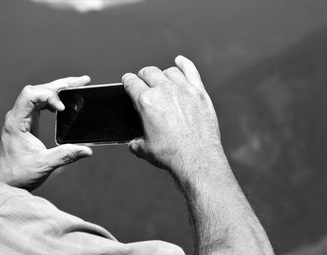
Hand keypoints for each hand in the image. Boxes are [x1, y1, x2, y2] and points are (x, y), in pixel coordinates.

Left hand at [0, 76, 92, 190]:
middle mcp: (18, 115)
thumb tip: (87, 150)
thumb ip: (66, 155)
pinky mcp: (28, 121)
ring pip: (40, 94)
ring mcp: (23, 117)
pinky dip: (54, 99)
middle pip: (38, 89)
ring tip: (79, 85)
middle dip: (61, 84)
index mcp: (17, 121)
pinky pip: (41, 103)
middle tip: (83, 81)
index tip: (63, 109)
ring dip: (59, 88)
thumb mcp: (44, 164)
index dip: (49, 96)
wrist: (5, 181)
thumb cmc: (17, 173)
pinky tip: (65, 103)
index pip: (31, 94)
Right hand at [122, 56, 223, 176]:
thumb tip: (134, 143)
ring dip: (162, 74)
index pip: (131, 82)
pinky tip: (180, 61)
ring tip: (162, 80)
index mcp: (146, 101)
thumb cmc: (172, 154)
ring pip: (169, 71)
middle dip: (143, 76)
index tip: (128, 81)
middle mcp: (164, 91)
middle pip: (149, 72)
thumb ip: (136, 143)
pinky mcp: (199, 93)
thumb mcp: (145, 150)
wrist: (197, 158)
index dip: (128, 81)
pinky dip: (184, 64)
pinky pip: (191, 71)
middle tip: (143, 81)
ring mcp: (183, 89)